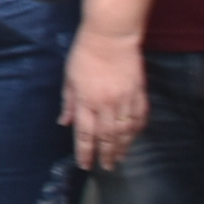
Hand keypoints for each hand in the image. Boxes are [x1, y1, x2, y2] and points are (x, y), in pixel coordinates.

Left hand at [63, 33, 148, 170]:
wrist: (111, 36)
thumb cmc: (85, 54)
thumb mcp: (69, 78)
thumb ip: (68, 103)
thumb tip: (64, 123)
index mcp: (86, 101)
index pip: (85, 134)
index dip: (85, 152)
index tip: (86, 165)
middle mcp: (105, 104)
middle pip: (107, 138)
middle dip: (106, 155)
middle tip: (107, 167)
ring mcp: (124, 100)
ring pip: (125, 132)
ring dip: (122, 147)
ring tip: (120, 158)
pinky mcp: (139, 93)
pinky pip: (140, 118)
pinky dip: (137, 130)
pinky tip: (134, 137)